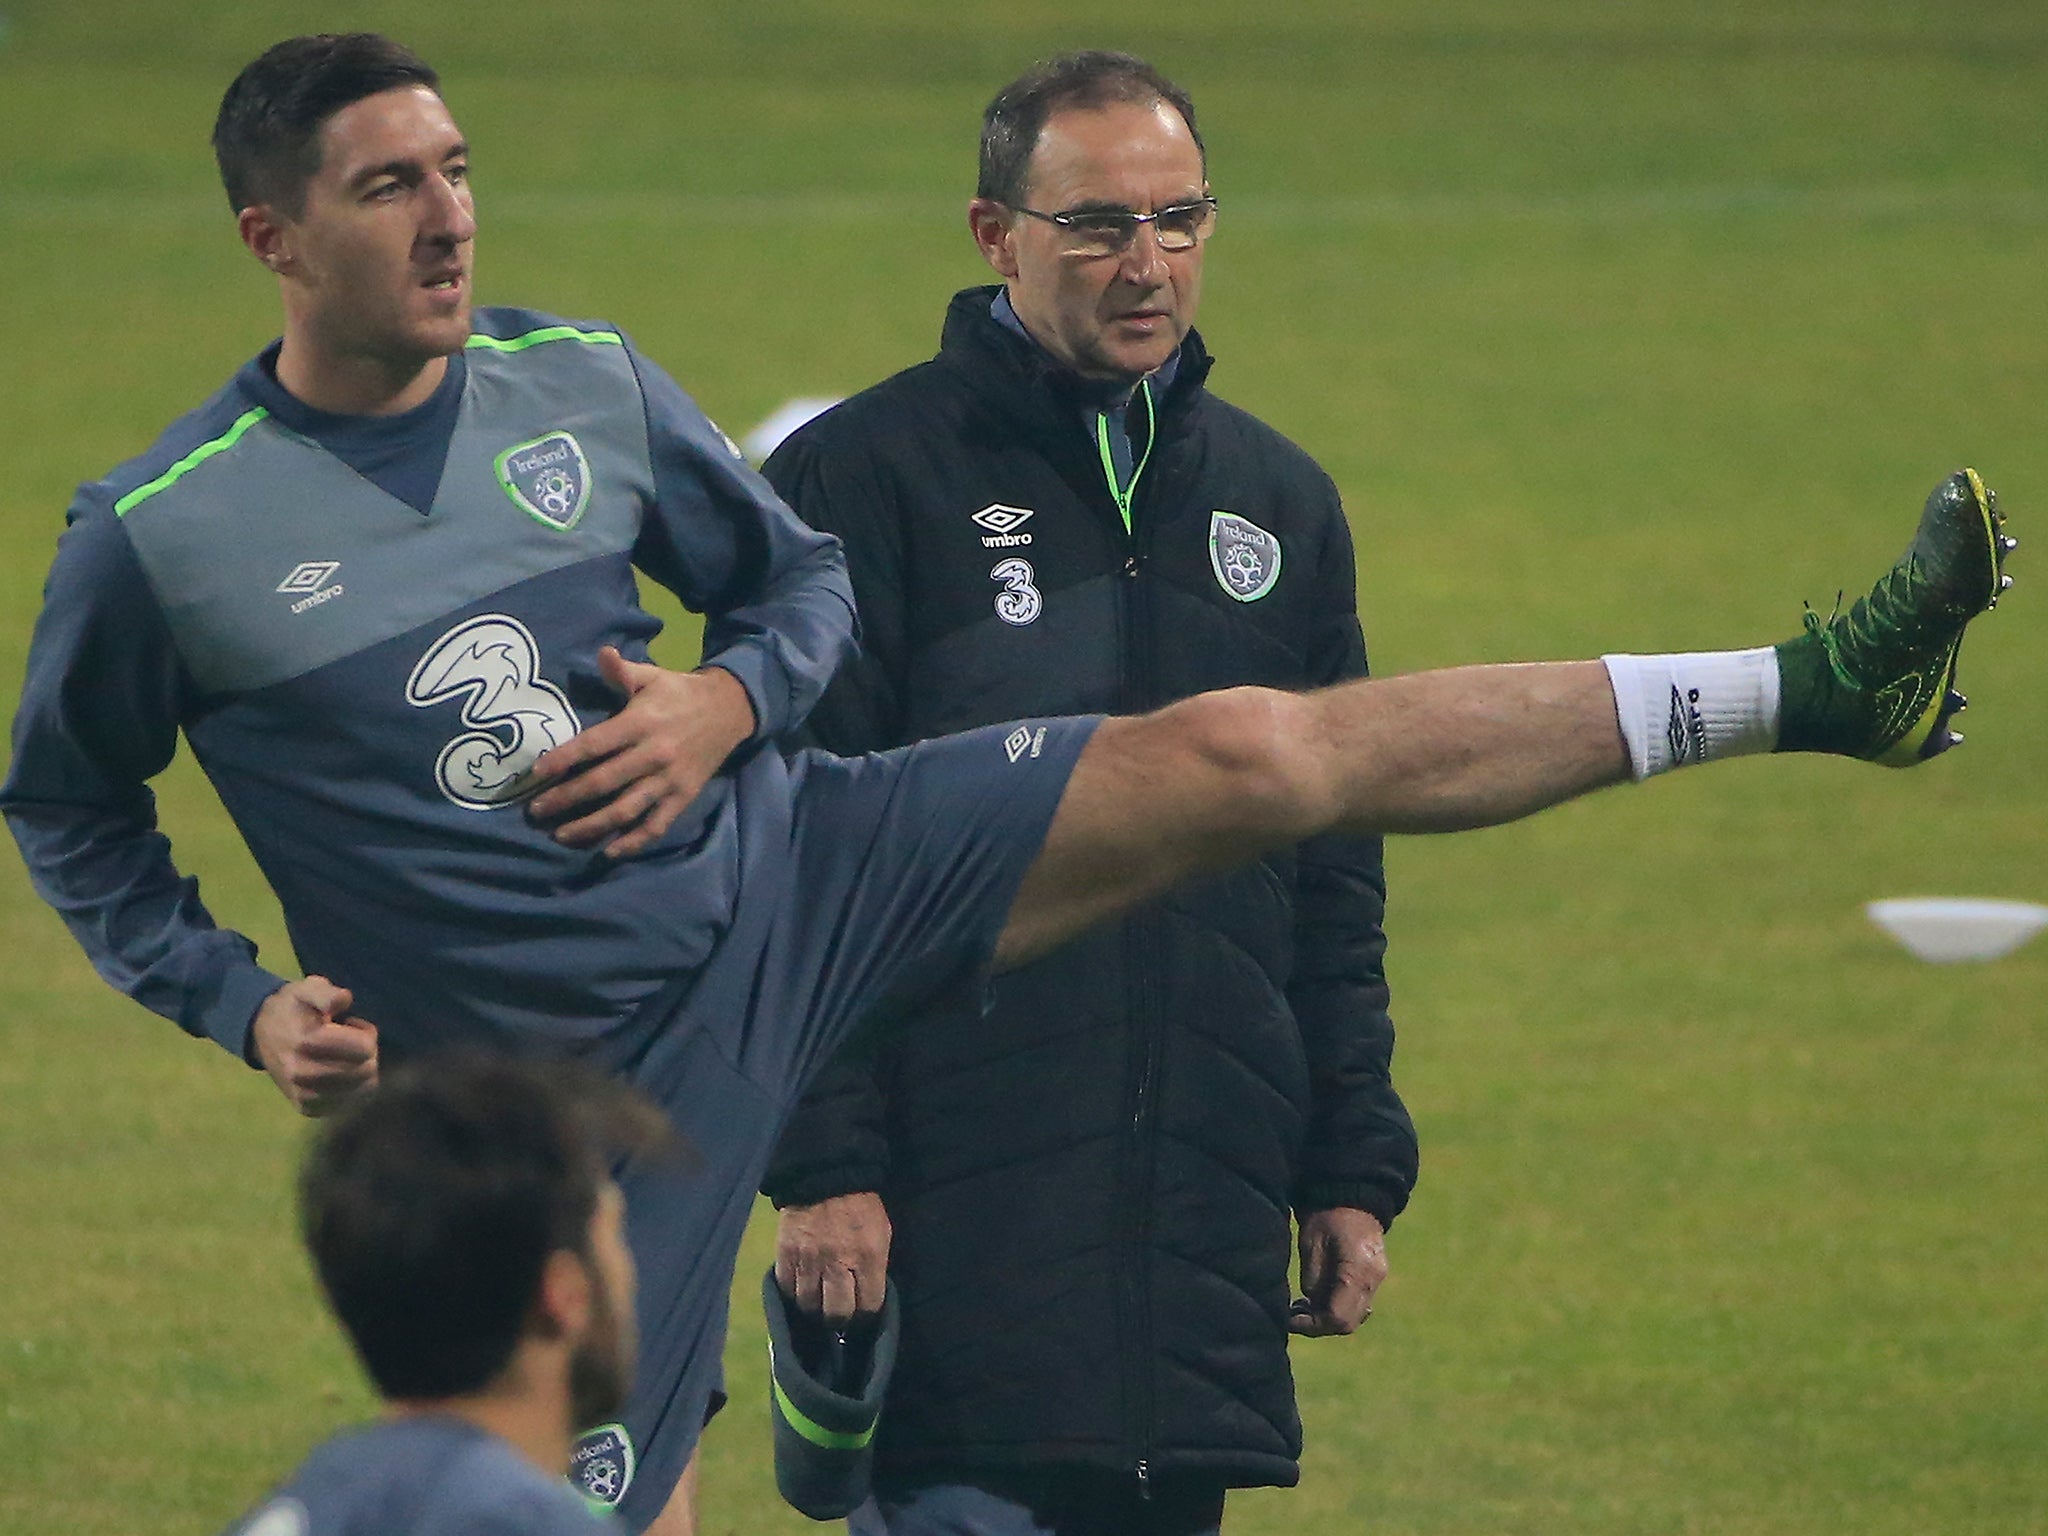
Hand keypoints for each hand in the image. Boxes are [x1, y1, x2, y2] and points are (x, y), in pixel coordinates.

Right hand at [250, 976, 378, 1116]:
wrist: (262, 1033)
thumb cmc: (293, 1008)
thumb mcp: (307, 989)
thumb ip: (327, 993)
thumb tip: (343, 1001)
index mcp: (305, 1042)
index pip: (364, 1048)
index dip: (366, 1033)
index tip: (352, 1024)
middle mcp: (302, 1073)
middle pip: (366, 1070)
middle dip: (367, 1053)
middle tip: (350, 1041)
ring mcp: (303, 1095)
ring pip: (362, 1089)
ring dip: (362, 1071)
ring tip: (345, 1056)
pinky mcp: (307, 1109)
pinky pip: (350, 1104)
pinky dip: (355, 1089)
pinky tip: (342, 1072)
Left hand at [526, 649, 756, 858]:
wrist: (730, 711)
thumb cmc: (679, 693)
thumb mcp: (652, 677)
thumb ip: (622, 672)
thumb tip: (603, 653)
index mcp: (640, 723)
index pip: (594, 744)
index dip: (563, 759)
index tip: (536, 774)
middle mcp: (653, 754)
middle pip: (602, 782)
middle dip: (566, 799)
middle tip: (536, 811)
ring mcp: (668, 780)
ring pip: (625, 810)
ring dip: (591, 826)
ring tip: (562, 835)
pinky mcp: (683, 797)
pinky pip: (656, 825)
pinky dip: (633, 842)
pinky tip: (609, 851)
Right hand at [774, 1191, 891, 1321]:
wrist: (825, 1174)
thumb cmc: (861, 1206)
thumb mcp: (881, 1233)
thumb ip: (875, 1267)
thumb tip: (867, 1298)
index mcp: (868, 1257)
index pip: (867, 1306)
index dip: (865, 1315)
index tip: (862, 1313)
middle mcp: (838, 1263)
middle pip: (836, 1313)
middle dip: (840, 1318)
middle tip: (839, 1313)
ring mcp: (809, 1260)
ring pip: (808, 1305)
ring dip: (815, 1307)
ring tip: (819, 1302)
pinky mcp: (786, 1254)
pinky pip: (786, 1289)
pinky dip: (794, 1293)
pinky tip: (802, 1287)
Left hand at [1289, 1206, 1386, 1335]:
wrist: (1353, 1195)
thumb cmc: (1327, 1215)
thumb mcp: (1312, 1243)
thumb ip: (1313, 1279)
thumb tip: (1311, 1305)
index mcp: (1358, 1271)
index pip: (1338, 1317)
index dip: (1313, 1325)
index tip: (1291, 1319)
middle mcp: (1373, 1280)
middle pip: (1348, 1323)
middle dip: (1319, 1325)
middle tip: (1294, 1315)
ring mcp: (1377, 1280)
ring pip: (1354, 1317)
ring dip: (1328, 1318)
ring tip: (1303, 1305)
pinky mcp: (1374, 1278)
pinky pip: (1358, 1306)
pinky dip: (1337, 1308)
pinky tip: (1317, 1298)